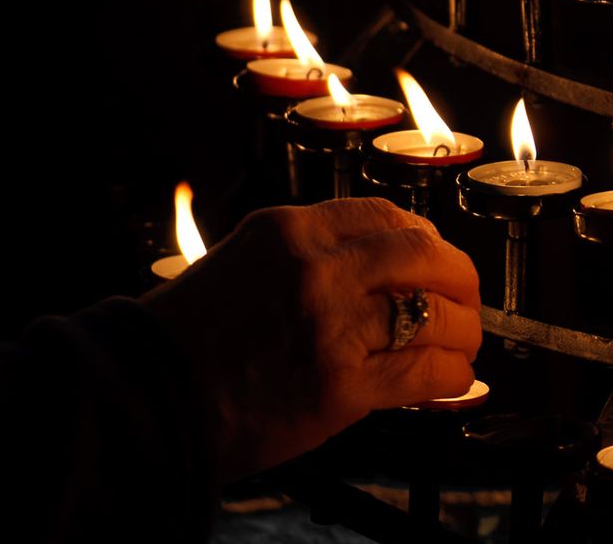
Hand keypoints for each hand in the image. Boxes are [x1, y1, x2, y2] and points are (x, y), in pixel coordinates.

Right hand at [140, 198, 481, 479]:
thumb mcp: (244, 264)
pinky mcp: (341, 385)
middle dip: (460, 278)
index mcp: (291, 231)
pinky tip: (452, 380)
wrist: (146, 398)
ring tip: (464, 345)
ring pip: (436, 313)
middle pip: (424, 255)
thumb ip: (309, 259)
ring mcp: (331, 324)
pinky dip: (452, 376)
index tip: (437, 259)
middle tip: (466, 299)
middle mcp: (316, 267)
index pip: (384, 216)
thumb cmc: (189, 338)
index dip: (426, 239)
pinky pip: (424, 371)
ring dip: (463, 332)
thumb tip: (378, 275)